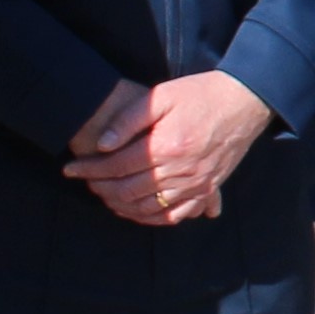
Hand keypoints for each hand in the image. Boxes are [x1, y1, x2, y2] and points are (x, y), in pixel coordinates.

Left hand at [67, 69, 273, 227]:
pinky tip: (136, 211)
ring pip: (148, 208)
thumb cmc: (200, 94)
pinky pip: (175, 215)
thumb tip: (102, 145)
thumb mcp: (162, 95)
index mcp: (166, 146)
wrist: (244, 101)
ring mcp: (195, 184)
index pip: (116, 166)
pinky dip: (151, 218)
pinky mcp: (207, 189)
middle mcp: (180, 170)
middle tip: (85, 182)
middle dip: (100, 189)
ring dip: (120, 206)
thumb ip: (129, 119)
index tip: (70, 169)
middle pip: (128, 191)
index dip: (89, 170)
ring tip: (104, 196)